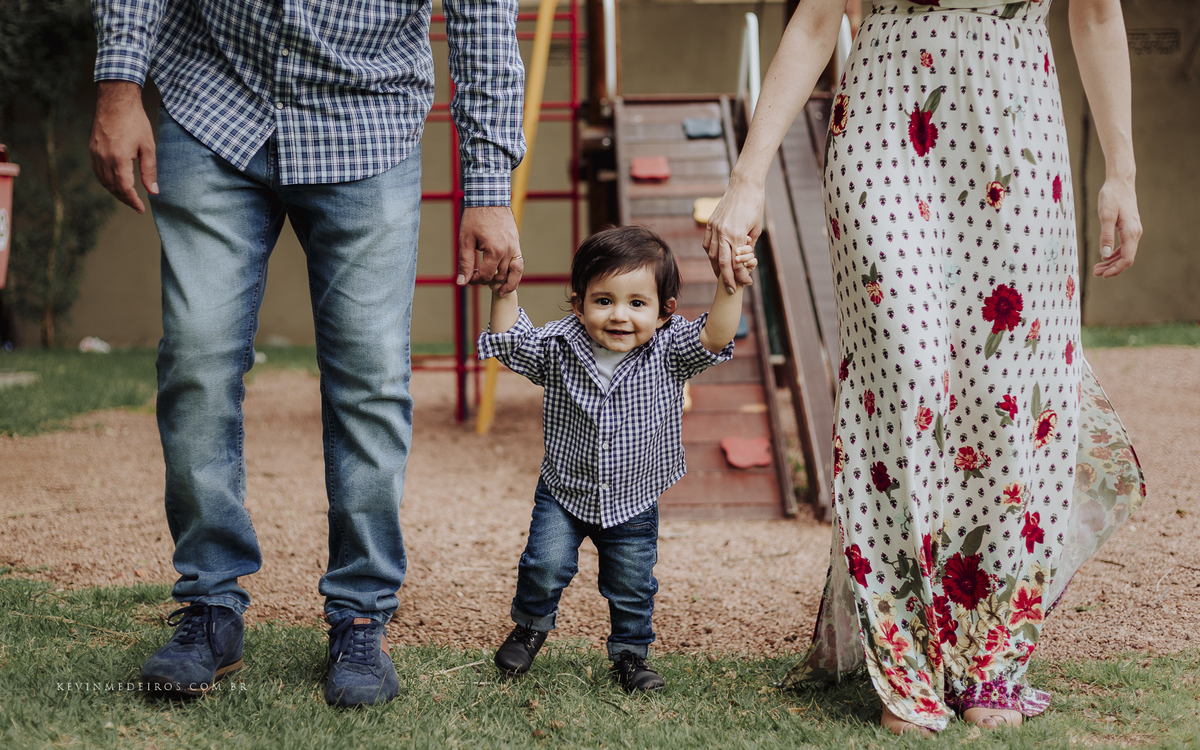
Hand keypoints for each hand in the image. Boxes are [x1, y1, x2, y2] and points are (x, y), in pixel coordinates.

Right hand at [90, 81, 156, 212]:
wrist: (116, 100)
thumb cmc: (135, 121)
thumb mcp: (148, 147)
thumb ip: (149, 171)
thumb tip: (153, 191)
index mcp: (118, 159)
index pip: (124, 188)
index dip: (133, 201)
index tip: (141, 209)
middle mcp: (103, 158)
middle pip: (112, 187)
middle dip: (124, 198)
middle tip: (136, 205)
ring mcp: (95, 153)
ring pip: (103, 180)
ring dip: (115, 191)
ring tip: (127, 196)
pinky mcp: (92, 148)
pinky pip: (97, 171)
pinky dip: (106, 180)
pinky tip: (115, 182)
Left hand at [458, 206, 522, 295]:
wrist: (490, 197)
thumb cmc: (475, 217)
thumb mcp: (466, 240)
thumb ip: (465, 262)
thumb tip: (461, 282)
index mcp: (495, 250)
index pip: (486, 275)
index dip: (475, 280)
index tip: (467, 278)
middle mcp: (508, 251)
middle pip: (499, 276)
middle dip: (487, 281)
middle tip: (476, 279)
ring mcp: (515, 247)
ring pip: (514, 273)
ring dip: (506, 283)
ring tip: (500, 291)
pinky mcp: (517, 243)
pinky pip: (519, 263)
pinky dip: (515, 273)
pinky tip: (507, 278)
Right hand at [703, 178, 762, 291]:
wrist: (744, 184)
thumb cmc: (754, 205)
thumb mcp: (756, 228)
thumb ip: (748, 246)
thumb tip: (744, 260)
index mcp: (736, 235)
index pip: (735, 263)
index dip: (740, 276)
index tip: (746, 283)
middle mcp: (722, 233)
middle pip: (722, 263)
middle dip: (727, 279)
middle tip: (732, 290)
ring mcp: (714, 227)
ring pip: (712, 255)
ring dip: (717, 268)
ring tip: (723, 278)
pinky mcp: (710, 223)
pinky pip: (707, 244)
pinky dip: (711, 254)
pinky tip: (716, 260)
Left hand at [1091, 177, 1140, 277]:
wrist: (1120, 183)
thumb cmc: (1112, 197)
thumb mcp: (1106, 216)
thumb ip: (1106, 236)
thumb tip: (1105, 255)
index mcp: (1131, 232)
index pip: (1127, 258)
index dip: (1116, 269)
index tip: (1102, 275)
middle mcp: (1135, 233)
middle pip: (1126, 258)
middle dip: (1111, 268)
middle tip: (1095, 273)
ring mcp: (1133, 231)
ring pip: (1125, 253)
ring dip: (1112, 262)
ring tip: (1097, 268)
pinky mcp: (1129, 228)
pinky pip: (1124, 246)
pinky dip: (1114, 254)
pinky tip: (1104, 257)